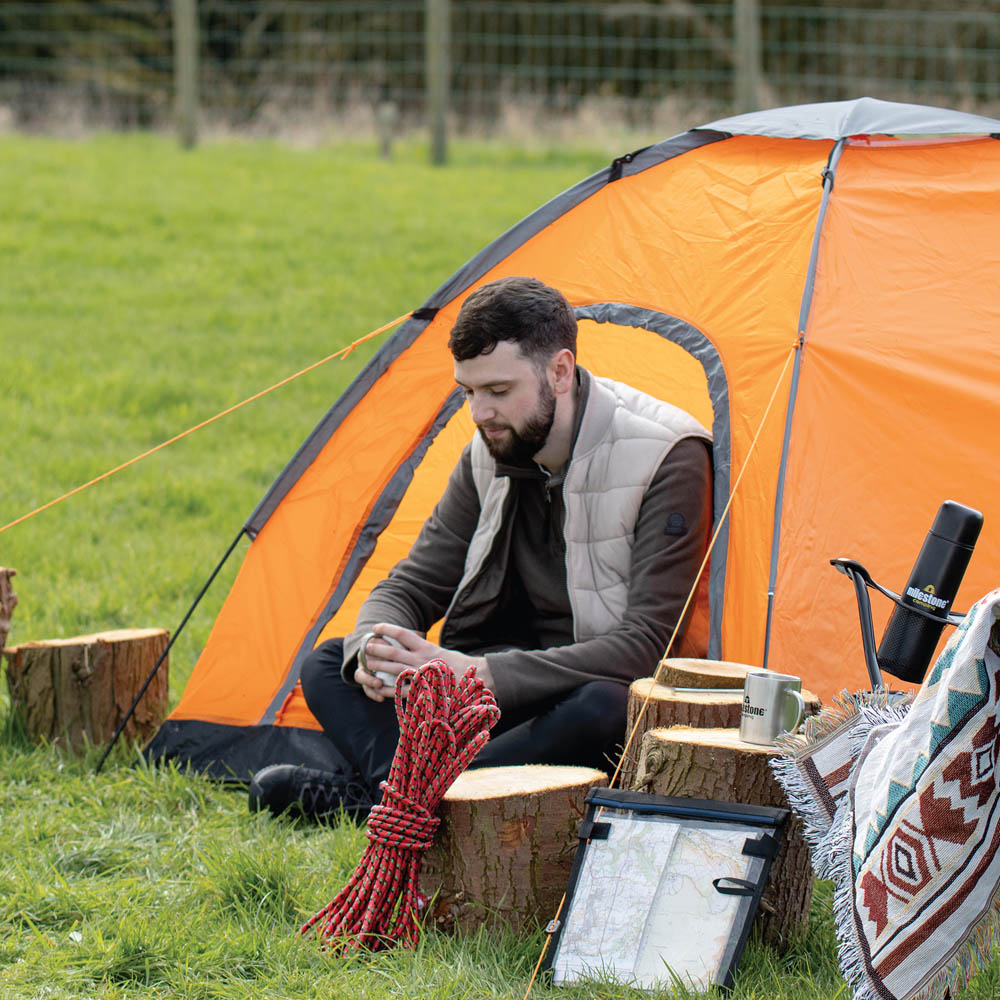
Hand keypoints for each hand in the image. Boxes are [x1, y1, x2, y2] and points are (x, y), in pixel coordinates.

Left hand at [355, 623, 492, 701]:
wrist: (476, 681)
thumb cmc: (459, 666)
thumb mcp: (442, 652)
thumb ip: (426, 649)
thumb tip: (411, 645)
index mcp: (427, 648)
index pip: (403, 634)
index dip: (387, 629)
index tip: (376, 627)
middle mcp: (421, 660)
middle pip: (393, 652)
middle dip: (377, 649)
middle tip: (366, 647)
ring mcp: (421, 676)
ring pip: (393, 670)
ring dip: (378, 667)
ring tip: (367, 664)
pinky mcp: (422, 691)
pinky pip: (400, 691)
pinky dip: (387, 689)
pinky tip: (378, 688)